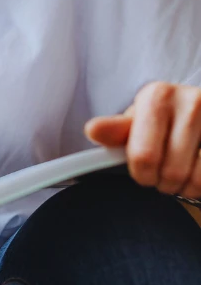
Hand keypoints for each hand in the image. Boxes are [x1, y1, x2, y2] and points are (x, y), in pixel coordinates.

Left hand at [85, 82, 200, 197]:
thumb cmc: (163, 120)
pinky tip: (197, 172)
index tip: (143, 171)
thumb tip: (93, 131)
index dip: (141, 174)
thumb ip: (117, 130)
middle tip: (163, 174)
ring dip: (187, 188)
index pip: (143, 156)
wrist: (199, 114)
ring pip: (197, 181)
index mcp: (158, 96)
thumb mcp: (138, 121)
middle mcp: (191, 102)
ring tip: (182, 174)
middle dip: (163, 183)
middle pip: (171, 172)